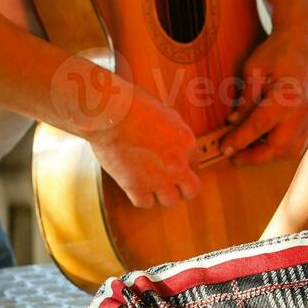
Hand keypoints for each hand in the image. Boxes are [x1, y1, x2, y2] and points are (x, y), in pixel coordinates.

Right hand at [89, 85, 201, 209]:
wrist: (112, 115)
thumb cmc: (134, 105)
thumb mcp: (164, 111)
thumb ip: (172, 127)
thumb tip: (170, 132)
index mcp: (186, 142)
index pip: (195, 163)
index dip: (184, 164)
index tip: (173, 163)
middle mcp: (177, 164)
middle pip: (192, 190)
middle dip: (183, 187)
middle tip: (170, 181)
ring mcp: (158, 179)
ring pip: (171, 201)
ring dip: (162, 194)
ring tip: (151, 183)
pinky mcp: (136, 187)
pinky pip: (145, 203)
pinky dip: (140, 196)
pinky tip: (135, 185)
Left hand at [221, 27, 307, 165]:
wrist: (303, 40)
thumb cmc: (277, 51)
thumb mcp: (253, 71)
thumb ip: (245, 100)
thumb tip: (233, 123)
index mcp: (286, 97)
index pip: (258, 127)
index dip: (239, 141)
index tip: (223, 149)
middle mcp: (302, 111)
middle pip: (278, 147)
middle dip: (254, 156)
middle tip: (233, 156)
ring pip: (291, 150)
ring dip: (268, 155)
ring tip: (247, 150)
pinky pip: (299, 142)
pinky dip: (281, 148)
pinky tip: (264, 142)